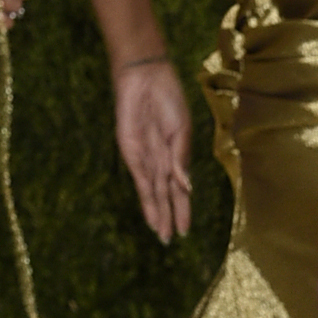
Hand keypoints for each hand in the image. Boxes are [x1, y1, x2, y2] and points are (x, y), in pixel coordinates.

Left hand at [113, 54, 193, 241]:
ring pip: (152, 191)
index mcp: (173, 155)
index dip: (183, 209)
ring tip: (160, 234)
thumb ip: (181, 159)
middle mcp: (158, 160)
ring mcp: (144, 156)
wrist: (146, 77)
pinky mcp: (130, 150)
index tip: (185, 230)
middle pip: (164, 195)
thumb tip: (188, 187)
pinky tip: (154, 210)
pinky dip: (148, 194)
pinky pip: (140, 177)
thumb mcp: (180, 130)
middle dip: (167, 217)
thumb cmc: (167, 97)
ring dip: (157, 213)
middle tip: (168, 240)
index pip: (179, 189)